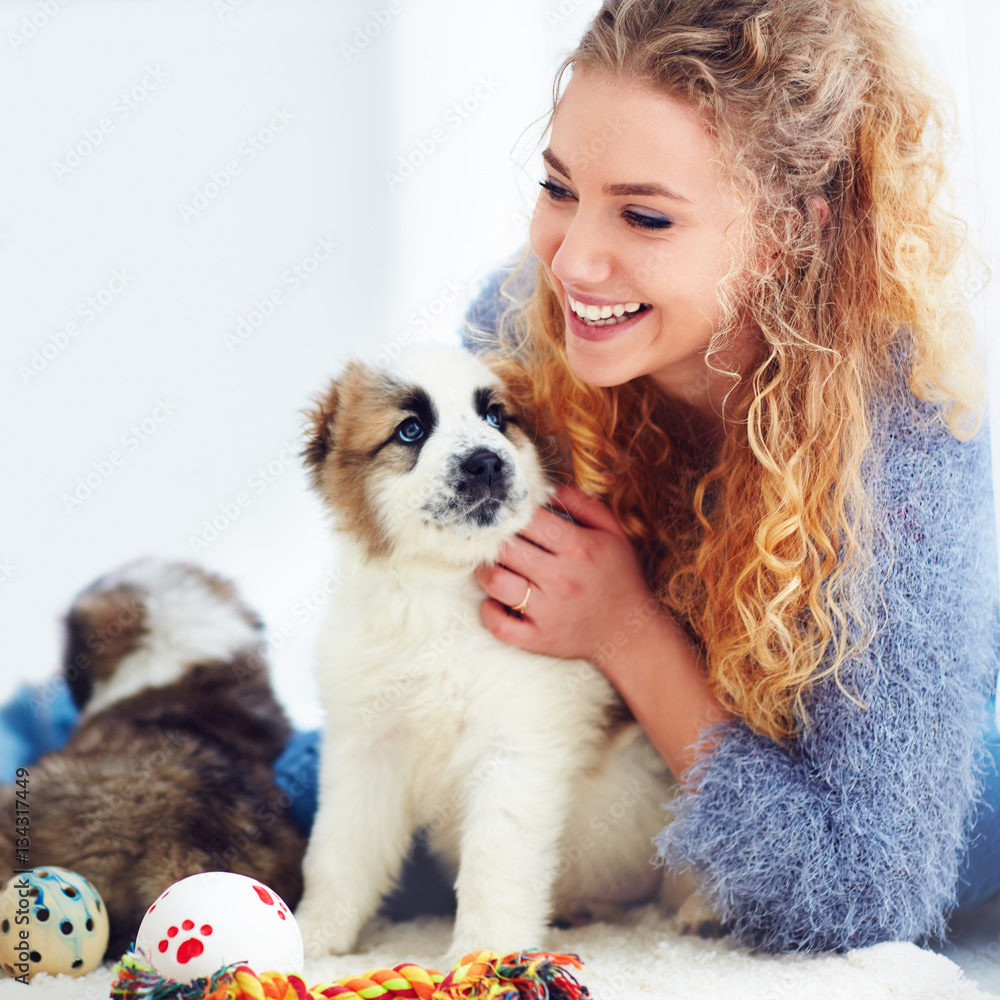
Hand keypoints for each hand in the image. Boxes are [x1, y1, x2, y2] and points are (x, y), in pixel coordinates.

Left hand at [475, 484, 660, 668]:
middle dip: (497, 540)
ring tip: (497, 566)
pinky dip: (490, 610)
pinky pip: (498, 624)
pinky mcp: (538, 638)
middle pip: (506, 548)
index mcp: (579, 548)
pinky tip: (497, 601)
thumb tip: (549, 489)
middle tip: (497, 540)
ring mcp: (548, 611)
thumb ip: (583, 505)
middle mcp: (561, 578)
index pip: (529, 520)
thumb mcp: (613, 533)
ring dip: (488, 571)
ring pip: (495, 582)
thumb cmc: (619, 577)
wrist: (631, 633)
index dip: (513, 514)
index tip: (510, 515)